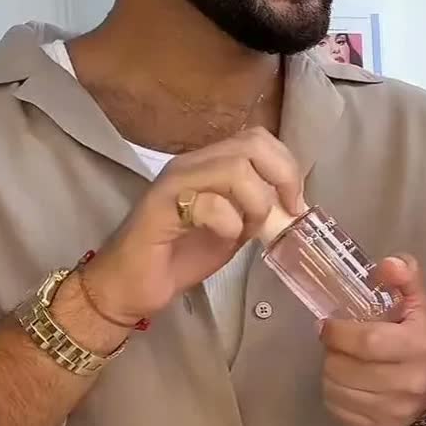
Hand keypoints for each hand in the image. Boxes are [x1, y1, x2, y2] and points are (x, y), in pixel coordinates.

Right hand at [84, 128, 305, 326]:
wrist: (130, 286)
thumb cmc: (178, 257)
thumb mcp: (232, 231)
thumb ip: (255, 212)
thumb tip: (289, 206)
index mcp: (209, 164)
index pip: (258, 139)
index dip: (286, 166)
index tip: (295, 203)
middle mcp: (192, 163)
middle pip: (252, 143)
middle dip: (282, 177)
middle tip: (286, 212)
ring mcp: (175, 181)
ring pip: (235, 168)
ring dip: (256, 202)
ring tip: (249, 229)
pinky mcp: (161, 206)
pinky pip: (211, 203)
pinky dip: (230, 223)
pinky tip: (225, 239)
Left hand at [321, 255, 425, 425]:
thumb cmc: (420, 337)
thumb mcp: (417, 302)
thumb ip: (404, 277)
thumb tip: (387, 264)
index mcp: (417, 345)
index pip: (367, 342)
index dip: (338, 333)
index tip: (326, 325)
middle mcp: (409, 382)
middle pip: (345, 369)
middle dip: (330, 352)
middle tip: (334, 343)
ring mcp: (395, 410)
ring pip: (337, 391)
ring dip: (329, 372)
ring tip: (339, 361)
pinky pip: (339, 412)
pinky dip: (334, 395)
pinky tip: (345, 383)